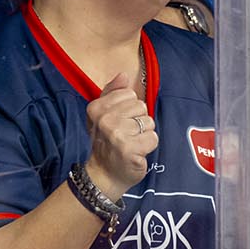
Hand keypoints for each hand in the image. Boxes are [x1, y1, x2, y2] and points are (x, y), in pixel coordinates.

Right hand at [84, 72, 157, 199]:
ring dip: (144, 134)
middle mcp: (104, 119)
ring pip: (149, 122)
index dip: (129, 109)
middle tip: (126, 134)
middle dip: (138, 121)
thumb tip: (124, 74)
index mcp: (96, 107)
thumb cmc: (106, 142)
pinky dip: (149, 146)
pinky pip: (153, 138)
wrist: (105, 174)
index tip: (119, 121)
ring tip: (132, 143)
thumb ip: (112, 93)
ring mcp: (116, 134)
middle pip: (141, 106)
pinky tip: (137, 152)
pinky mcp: (129, 149)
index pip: (129, 94)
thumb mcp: (103, 115)